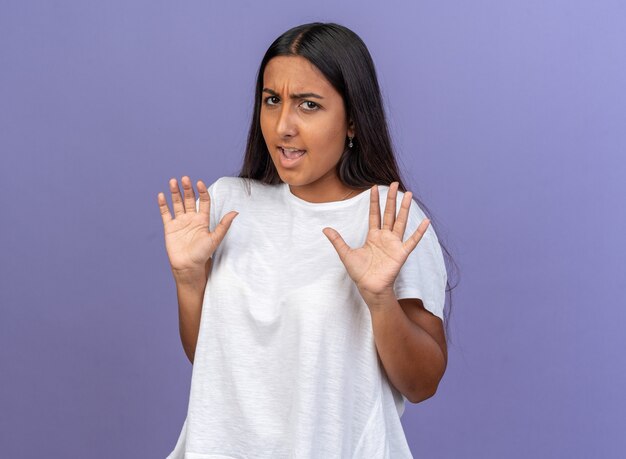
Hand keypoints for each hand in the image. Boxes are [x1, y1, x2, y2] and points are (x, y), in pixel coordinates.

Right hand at [157, 176, 237, 274]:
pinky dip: (163, 204)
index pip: (203, 201)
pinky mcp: (169, 227)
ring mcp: (180, 222)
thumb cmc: (203, 254)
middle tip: (185, 178)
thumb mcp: (215, 238)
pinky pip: (166, 213)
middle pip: (189, 199)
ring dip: (175, 192)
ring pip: (177, 203)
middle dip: (187, 189)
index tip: (199, 183)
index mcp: (203, 219)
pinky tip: (162, 195)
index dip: (201, 192)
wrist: (188, 266)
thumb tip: (235, 212)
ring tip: (173, 181)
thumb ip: (224, 225)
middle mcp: (191, 218)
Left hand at [322, 182, 429, 298]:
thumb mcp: (346, 254)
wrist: (369, 288)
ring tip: (409, 194)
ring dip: (405, 208)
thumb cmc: (360, 273)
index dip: (374, 201)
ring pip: (401, 222)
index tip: (374, 187)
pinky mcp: (401, 253)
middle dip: (391, 199)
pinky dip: (419, 232)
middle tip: (394, 183)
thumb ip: (337, 240)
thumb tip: (325, 229)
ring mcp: (394, 244)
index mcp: (373, 236)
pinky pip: (412, 240)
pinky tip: (425, 221)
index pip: (374, 214)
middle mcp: (385, 237)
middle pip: (389, 213)